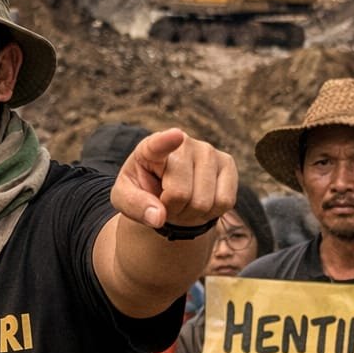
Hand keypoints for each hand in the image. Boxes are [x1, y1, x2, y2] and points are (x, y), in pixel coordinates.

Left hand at [111, 128, 236, 230]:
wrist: (168, 192)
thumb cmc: (144, 191)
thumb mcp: (126, 199)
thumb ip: (135, 206)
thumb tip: (158, 217)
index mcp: (150, 149)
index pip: (158, 144)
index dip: (167, 140)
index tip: (176, 135)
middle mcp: (183, 144)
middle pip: (180, 194)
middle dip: (172, 209)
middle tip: (166, 203)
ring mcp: (209, 151)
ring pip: (203, 202)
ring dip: (191, 213)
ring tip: (182, 203)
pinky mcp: (227, 163)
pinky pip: (224, 202)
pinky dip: (211, 213)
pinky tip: (200, 202)